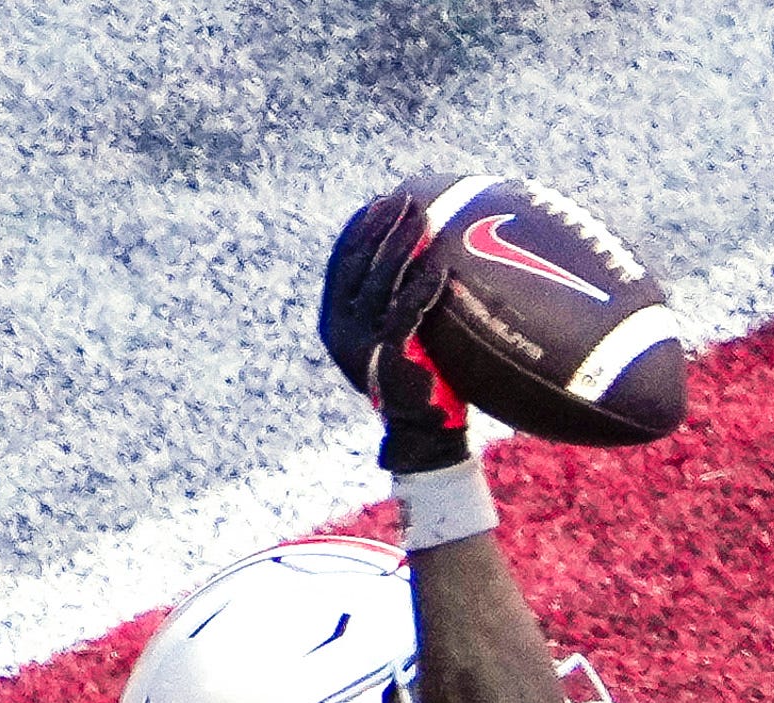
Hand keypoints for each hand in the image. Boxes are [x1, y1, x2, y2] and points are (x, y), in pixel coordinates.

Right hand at [319, 172, 474, 475]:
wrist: (421, 431)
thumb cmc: (419, 377)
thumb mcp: (396, 334)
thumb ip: (395, 299)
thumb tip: (420, 250)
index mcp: (335, 321)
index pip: (343, 264)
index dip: (361, 231)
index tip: (381, 203)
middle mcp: (340, 330)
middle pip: (360, 266)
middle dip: (383, 229)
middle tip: (407, 201)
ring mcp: (360, 345)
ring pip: (379, 283)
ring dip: (401, 246)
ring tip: (424, 219)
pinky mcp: (385, 358)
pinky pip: (404, 313)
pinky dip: (422, 288)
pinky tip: (438, 267)